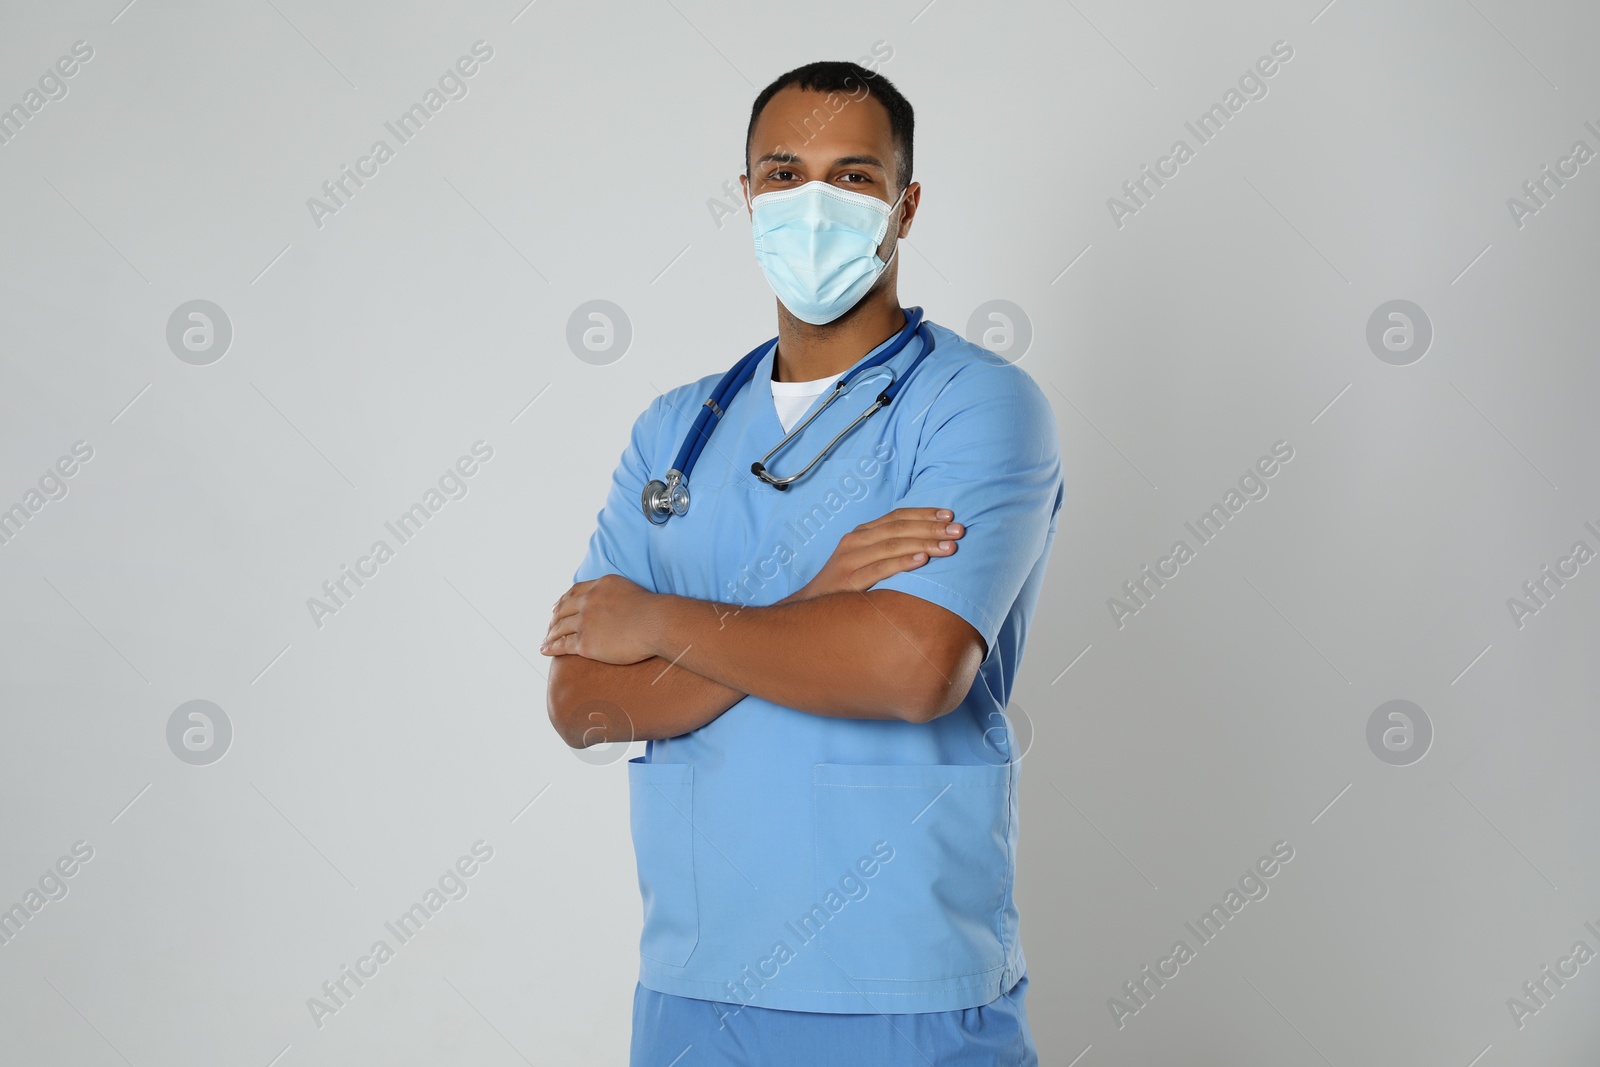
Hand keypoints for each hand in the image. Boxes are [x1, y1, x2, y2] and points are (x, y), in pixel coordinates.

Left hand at [541, 574, 657, 663]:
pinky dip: (551, 647)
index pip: (575, 591)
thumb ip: (618, 595)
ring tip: (545, 640)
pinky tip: (544, 650)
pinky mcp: (586, 643)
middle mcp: (589, 601)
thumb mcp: (632, 590)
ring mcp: (585, 622)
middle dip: (554, 618)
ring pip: (560, 627)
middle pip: (563, 608)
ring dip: (550, 634)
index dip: (563, 600)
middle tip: (549, 625)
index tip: (557, 606)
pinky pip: (562, 644)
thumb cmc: (654, 612)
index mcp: (600, 586)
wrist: (657, 623)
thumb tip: (618, 606)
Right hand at [783, 507, 962, 602]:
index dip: (924, 513)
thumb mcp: (865, 561)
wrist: (811, 608)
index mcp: (862, 533)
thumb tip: (927, 544)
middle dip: (931, 527)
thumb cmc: (845, 586)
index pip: (897, 516)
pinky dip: (903, 562)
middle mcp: (855, 541)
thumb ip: (888, 550)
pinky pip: (880, 568)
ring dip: (924, 543)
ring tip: (949, 546)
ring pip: (893, 545)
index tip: (950, 515)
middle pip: (899, 528)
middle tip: (959, 530)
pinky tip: (923, 560)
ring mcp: (850, 560)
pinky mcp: (848, 581)